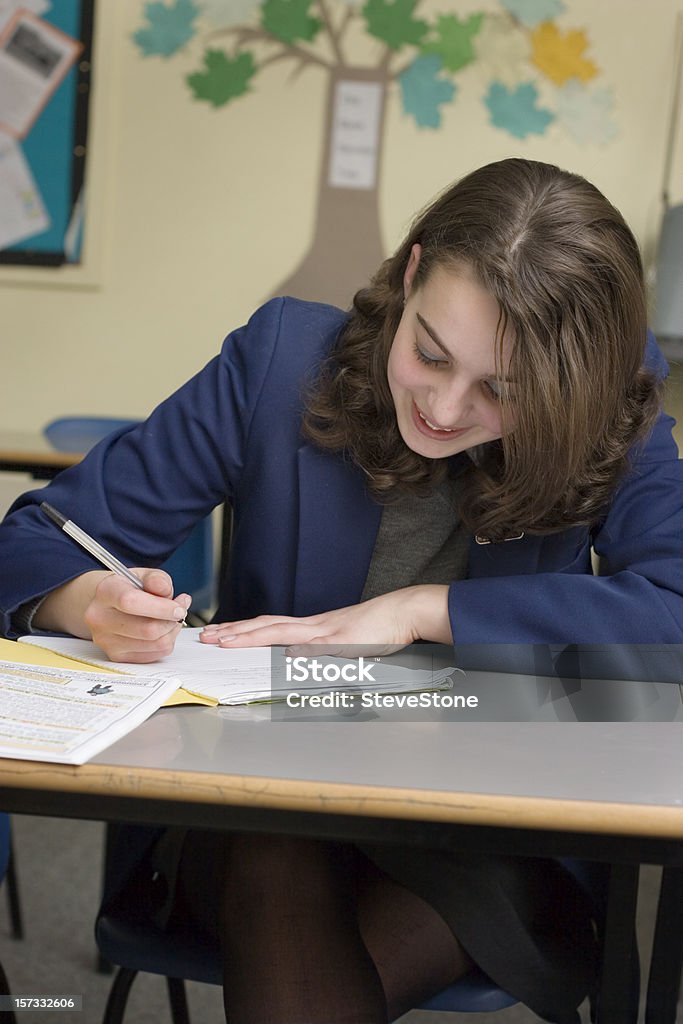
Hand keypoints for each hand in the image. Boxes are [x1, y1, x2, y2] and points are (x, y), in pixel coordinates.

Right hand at [83, 568, 191, 662]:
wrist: (107, 605)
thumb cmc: (128, 589)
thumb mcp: (143, 575)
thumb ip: (157, 579)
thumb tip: (164, 590)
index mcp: (105, 592)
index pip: (131, 602)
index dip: (161, 607)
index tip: (178, 607)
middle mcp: (100, 618)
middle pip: (147, 629)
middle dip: (172, 621)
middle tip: (180, 610)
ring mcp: (106, 640)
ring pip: (155, 644)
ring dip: (171, 631)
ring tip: (171, 618)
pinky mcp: (117, 656)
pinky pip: (155, 654)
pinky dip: (166, 642)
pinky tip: (162, 630)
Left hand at [200, 585, 451, 653]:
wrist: (405, 611)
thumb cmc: (380, 627)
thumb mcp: (345, 643)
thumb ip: (322, 653)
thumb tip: (299, 663)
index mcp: (312, 628)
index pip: (269, 627)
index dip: (242, 630)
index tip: (219, 633)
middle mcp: (313, 626)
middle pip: (265, 626)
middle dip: (233, 631)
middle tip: (206, 636)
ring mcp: (325, 631)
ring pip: (278, 631)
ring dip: (249, 635)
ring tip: (224, 639)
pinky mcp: (341, 639)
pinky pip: (311, 644)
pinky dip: (292, 647)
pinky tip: (276, 651)